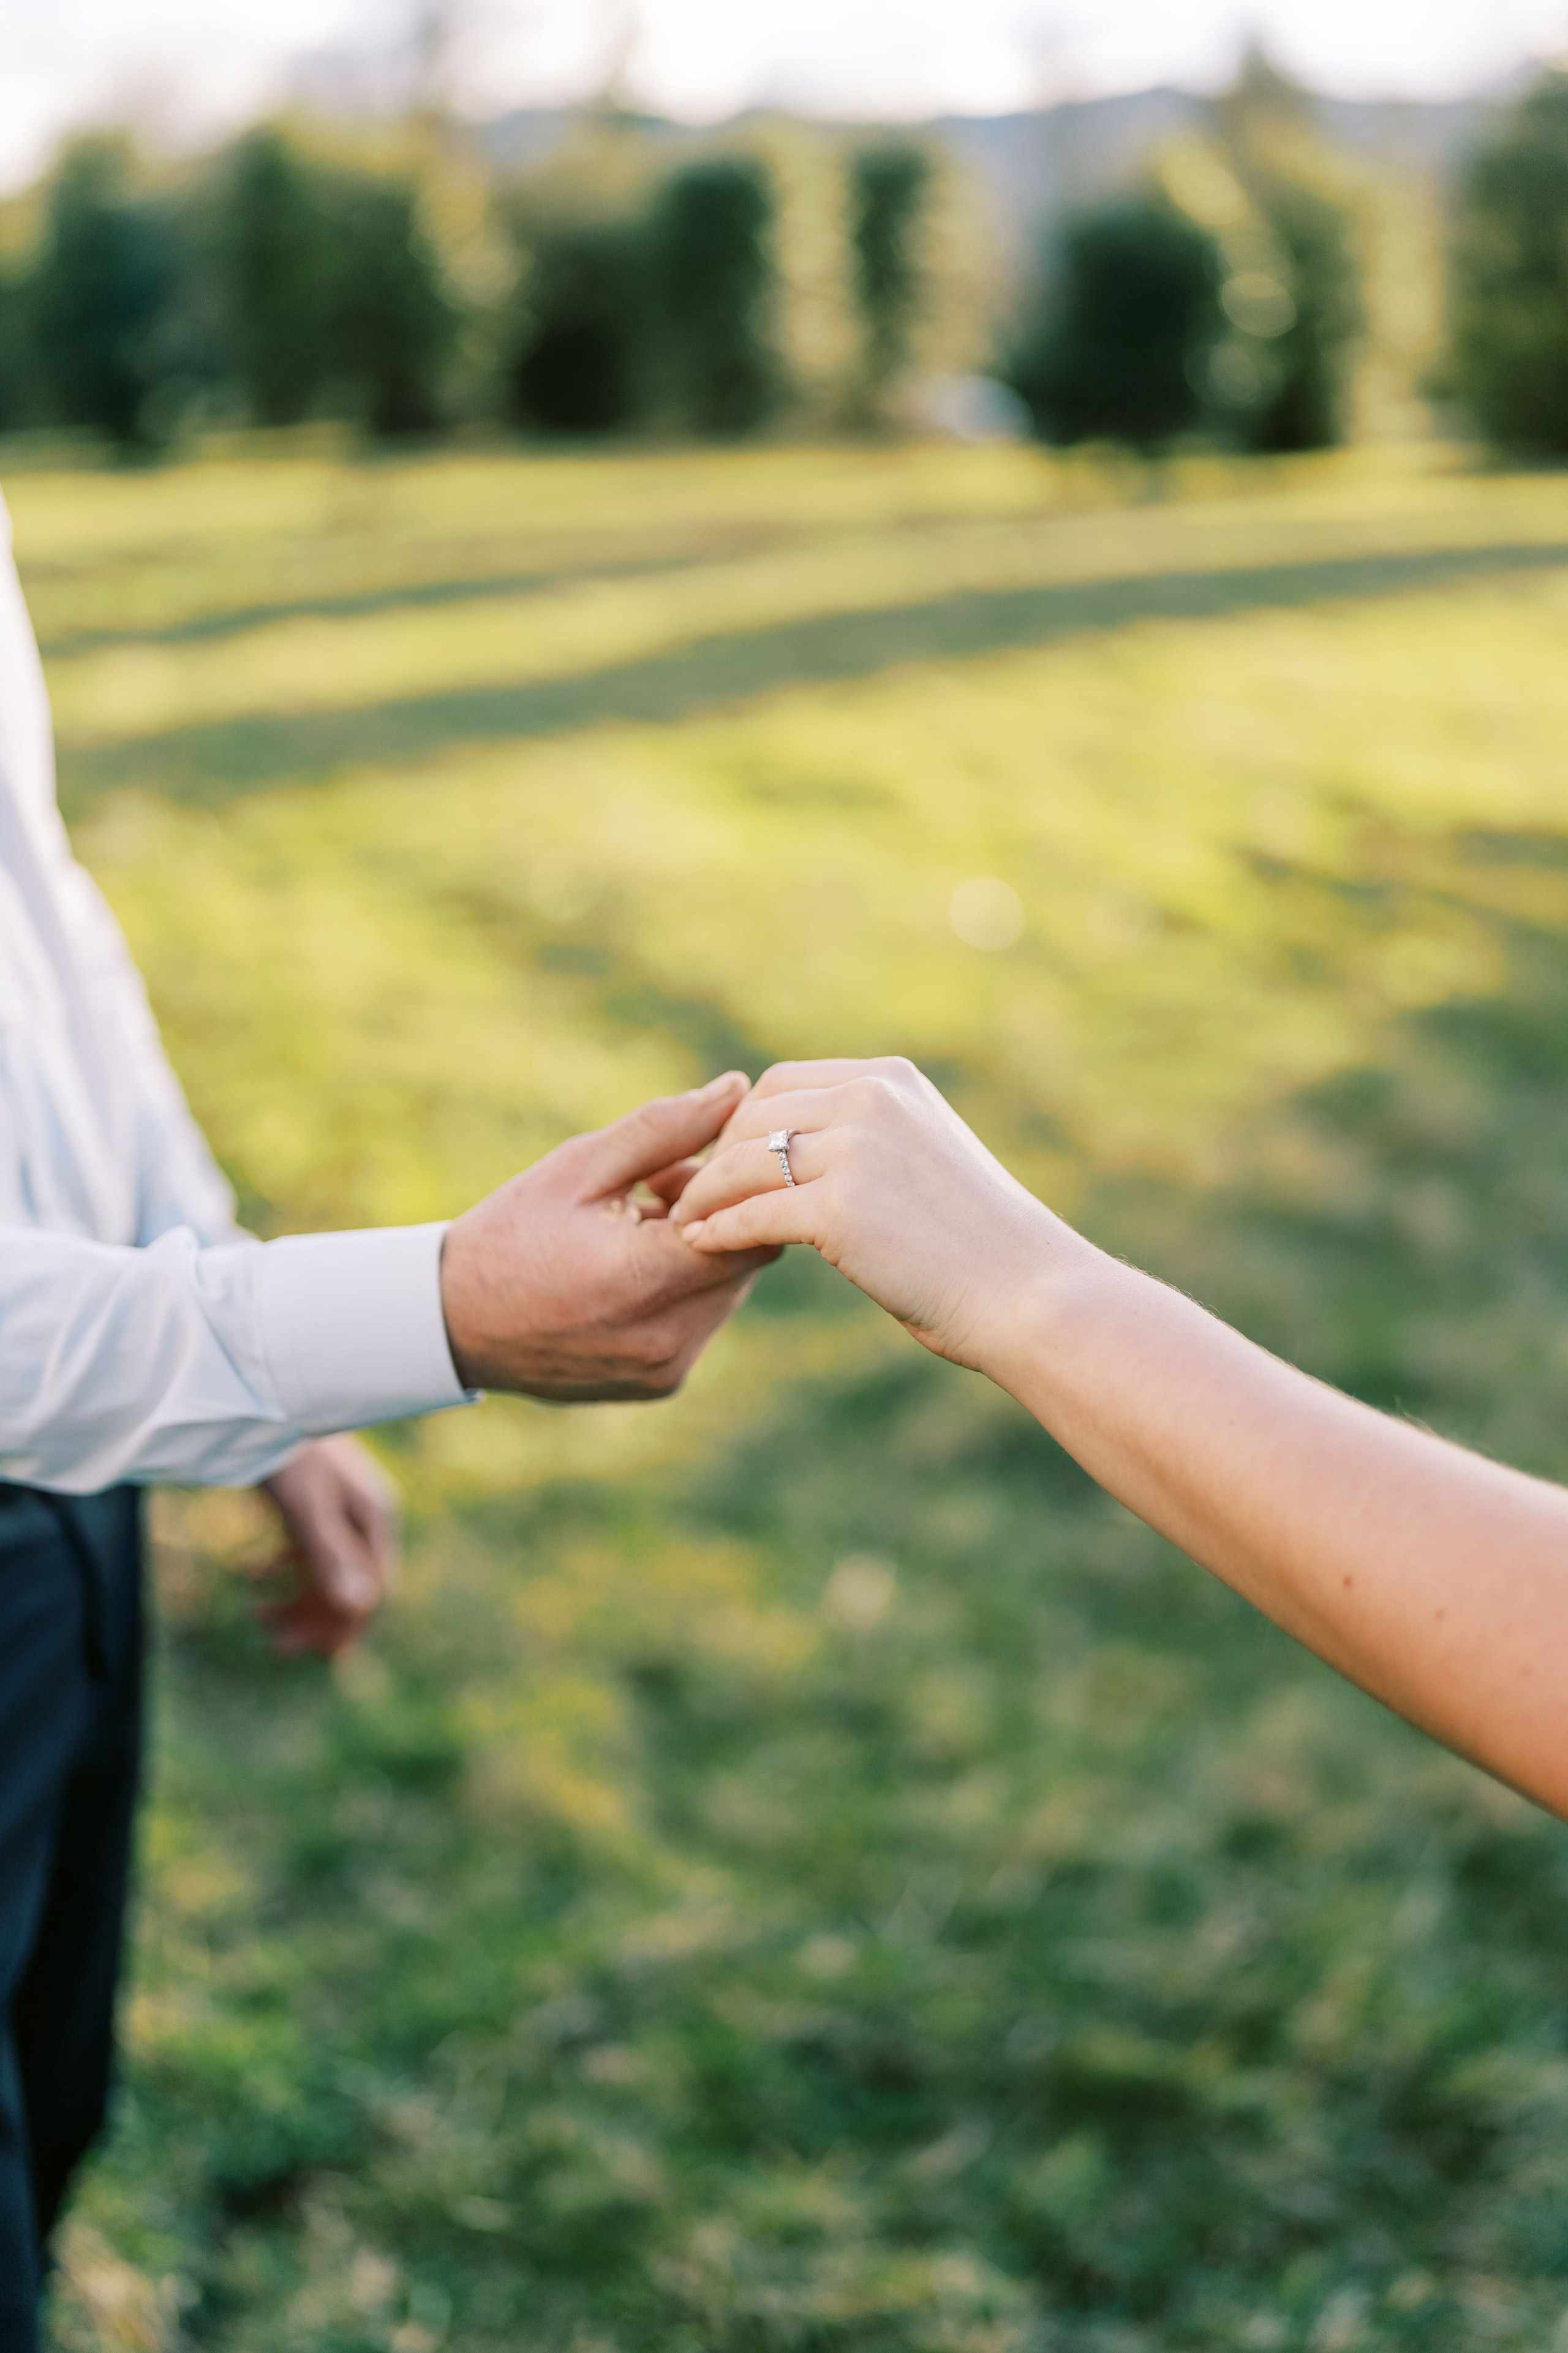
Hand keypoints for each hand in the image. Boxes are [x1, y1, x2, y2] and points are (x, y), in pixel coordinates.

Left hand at [260, 1432, 397, 1658]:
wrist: (263, 1392)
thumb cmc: (287, 1448)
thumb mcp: (306, 1506)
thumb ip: (331, 1557)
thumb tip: (360, 1610)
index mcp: (374, 1518)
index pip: (375, 1591)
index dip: (347, 1627)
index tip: (315, 1657)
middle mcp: (364, 1516)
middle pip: (350, 1586)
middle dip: (315, 1618)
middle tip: (274, 1644)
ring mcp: (339, 1507)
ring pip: (326, 1570)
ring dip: (295, 1597)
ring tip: (255, 1613)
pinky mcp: (314, 1500)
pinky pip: (306, 1550)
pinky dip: (282, 1569)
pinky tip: (249, 1570)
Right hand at [439, 1072, 779, 1399]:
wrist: (454, 1322)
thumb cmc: (513, 1232)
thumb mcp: (579, 1167)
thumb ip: (664, 1129)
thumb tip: (736, 1089)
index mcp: (643, 1279)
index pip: (752, 1228)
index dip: (740, 1186)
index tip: (705, 1157)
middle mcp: (666, 1336)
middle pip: (745, 1260)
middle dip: (717, 1213)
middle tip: (659, 1186)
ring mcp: (665, 1368)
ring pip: (728, 1291)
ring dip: (702, 1251)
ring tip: (637, 1227)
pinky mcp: (660, 1384)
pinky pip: (701, 1321)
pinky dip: (683, 1289)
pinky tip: (630, 1271)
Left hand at [671, 1058, 1068, 1369]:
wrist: (1027, 1292)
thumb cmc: (978, 1241)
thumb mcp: (925, 1156)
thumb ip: (870, 1136)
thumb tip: (803, 1146)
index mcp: (890, 1081)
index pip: (783, 1082)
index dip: (742, 1121)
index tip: (723, 1159)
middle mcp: (870, 1101)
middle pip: (754, 1115)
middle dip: (715, 1154)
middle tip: (692, 1192)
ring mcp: (856, 1151)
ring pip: (743, 1162)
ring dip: (705, 1192)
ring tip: (684, 1220)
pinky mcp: (841, 1209)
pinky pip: (752, 1214)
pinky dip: (717, 1229)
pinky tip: (701, 1245)